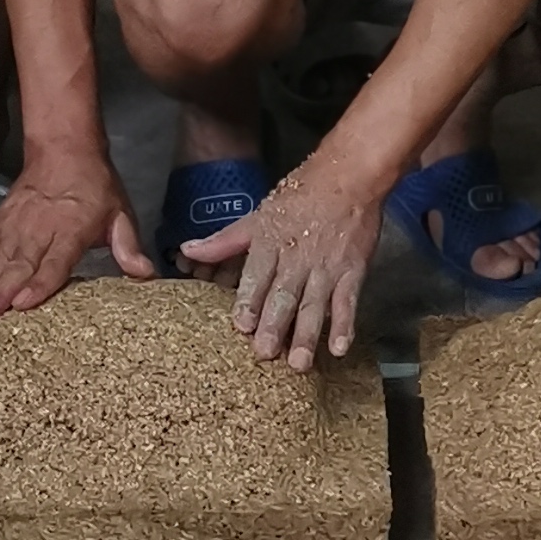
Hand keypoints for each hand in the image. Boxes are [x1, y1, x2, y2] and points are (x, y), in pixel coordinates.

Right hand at [0, 153, 150, 317]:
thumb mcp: (120, 212)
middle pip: (18, 262)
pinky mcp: (1, 219)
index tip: (22, 302)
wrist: (65, 147)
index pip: (55, 259)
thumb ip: (127, 245)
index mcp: (72, 227)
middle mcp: (41, 226)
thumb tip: (145, 273)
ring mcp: (17, 222)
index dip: (39, 282)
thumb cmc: (95, 186)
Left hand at [207, 161, 379, 368]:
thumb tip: (187, 251)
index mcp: (270, 241)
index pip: (257, 276)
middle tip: (265, 353)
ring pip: (313, 304)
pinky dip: (344, 325)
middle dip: (274, 325)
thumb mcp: (259, 214)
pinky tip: (338, 348)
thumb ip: (225, 241)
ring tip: (298, 364)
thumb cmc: (302, 193)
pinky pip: (348, 302)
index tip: (241, 325)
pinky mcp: (353, 271)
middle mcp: (297, 257)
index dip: (249, 301)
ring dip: (306, 335)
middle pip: (283, 295)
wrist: (349, 175)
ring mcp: (326, 266)